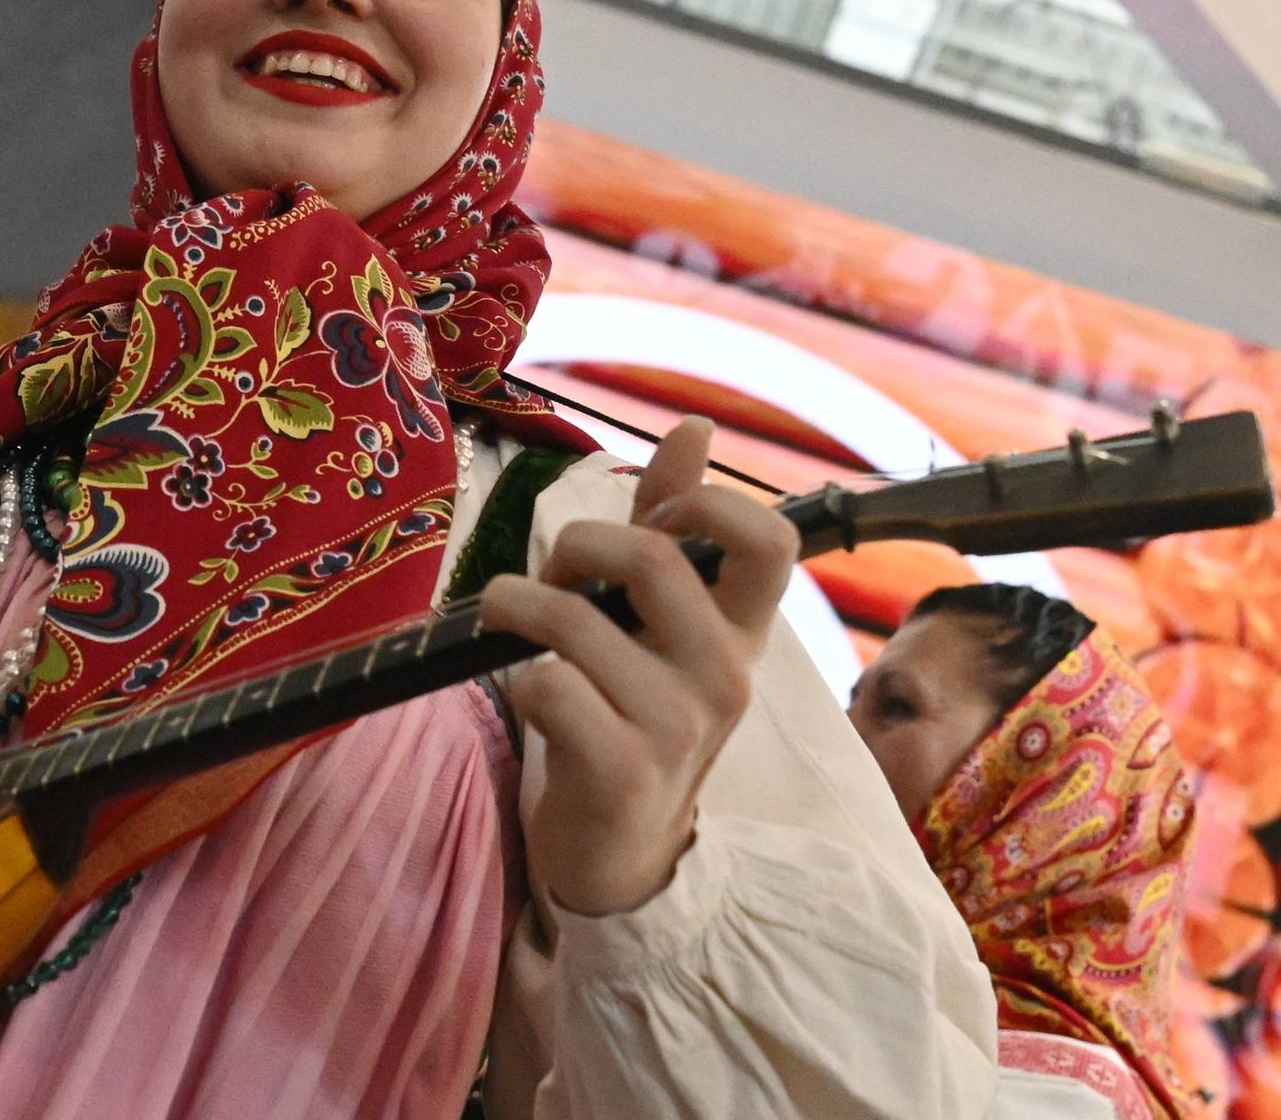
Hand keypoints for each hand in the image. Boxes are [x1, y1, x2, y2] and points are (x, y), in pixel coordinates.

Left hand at [477, 418, 796, 916]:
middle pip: (657, 558)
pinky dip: (514, 679)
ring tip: (508, 625)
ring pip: (576, 620)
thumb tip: (694, 426)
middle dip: (577, 545)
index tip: (649, 517)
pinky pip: (546, 686)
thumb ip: (668, 527)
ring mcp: (677, 726)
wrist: (622, 853)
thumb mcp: (660, 624)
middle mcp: (724, 676)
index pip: (771, 539)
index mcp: (741, 633)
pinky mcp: (620, 771)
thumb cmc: (632, 716)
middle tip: (553, 581)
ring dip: (516, 607)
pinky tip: (524, 697)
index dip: (703, 500)